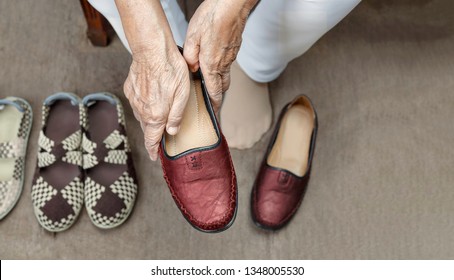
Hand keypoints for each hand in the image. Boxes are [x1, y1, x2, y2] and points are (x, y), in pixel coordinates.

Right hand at [124, 46, 189, 160]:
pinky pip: (137, 103)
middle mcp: (142, 110)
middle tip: (160, 136)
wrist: (152, 50)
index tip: (154, 157)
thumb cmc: (171, 70)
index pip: (152, 140)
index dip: (153, 151)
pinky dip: (144, 105)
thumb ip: (177, 116)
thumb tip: (173, 131)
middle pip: (147, 128)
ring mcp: (134, 100)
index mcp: (155, 115)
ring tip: (158, 115)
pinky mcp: (130, 89)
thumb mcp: (182, 95)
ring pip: (142, 115)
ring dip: (149, 118)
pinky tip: (151, 98)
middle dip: (153, 134)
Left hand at [183, 0, 257, 111]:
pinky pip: (228, 63)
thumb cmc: (213, 17)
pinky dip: (221, 67)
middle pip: (223, 86)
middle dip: (217, 96)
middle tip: (211, 102)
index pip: (214, 92)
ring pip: (225, 74)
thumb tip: (191, 68)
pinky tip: (214, 61)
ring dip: (219, 81)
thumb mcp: (192, 36)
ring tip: (211, 83)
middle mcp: (224, 63)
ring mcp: (231, 55)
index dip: (213, 105)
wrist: (233, 5)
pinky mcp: (234, 47)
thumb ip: (190, 56)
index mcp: (212, 64)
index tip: (212, 114)